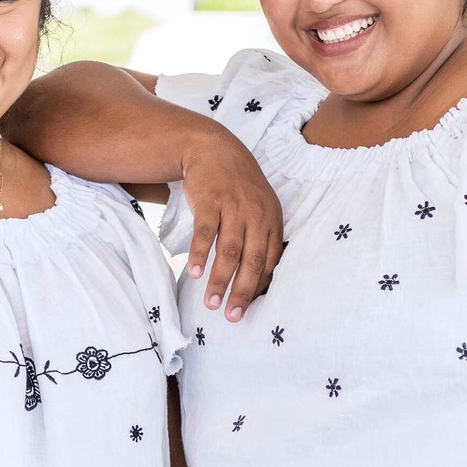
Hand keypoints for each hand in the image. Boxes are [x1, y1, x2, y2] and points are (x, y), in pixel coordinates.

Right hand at [180, 129, 283, 321]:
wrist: (215, 150)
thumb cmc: (238, 187)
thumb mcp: (260, 208)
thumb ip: (261, 238)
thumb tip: (259, 279)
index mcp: (273, 220)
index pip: (270, 261)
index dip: (259, 287)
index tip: (248, 308)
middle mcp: (257, 215)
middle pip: (251, 261)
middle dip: (241, 292)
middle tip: (232, 316)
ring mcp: (233, 207)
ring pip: (228, 251)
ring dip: (219, 280)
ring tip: (210, 303)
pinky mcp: (210, 201)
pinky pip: (205, 233)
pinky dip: (199, 254)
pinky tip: (193, 273)